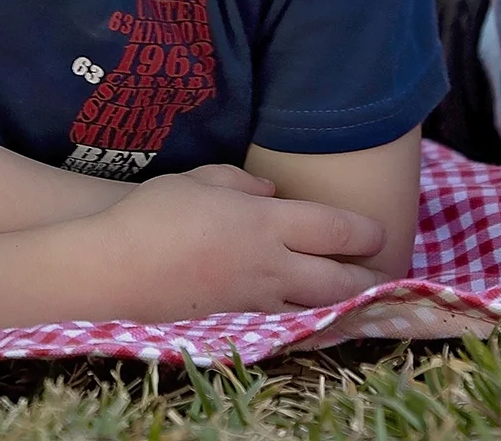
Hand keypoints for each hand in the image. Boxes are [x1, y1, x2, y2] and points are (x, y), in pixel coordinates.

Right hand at [93, 164, 390, 318]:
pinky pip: (282, 320)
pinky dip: (305, 317)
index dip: (364, 232)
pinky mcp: (233, 319)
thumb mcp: (200, 180)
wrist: (113, 270)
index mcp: (265, 222)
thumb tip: (269, 194)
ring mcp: (253, 297)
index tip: (381, 231)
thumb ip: (241, 184)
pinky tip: (311, 313)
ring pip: (315, 307)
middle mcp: (269, 264)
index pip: (334, 230)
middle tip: (386, 274)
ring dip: (342, 303)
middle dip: (368, 278)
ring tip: (360, 298)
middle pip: (337, 279)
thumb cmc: (153, 214)